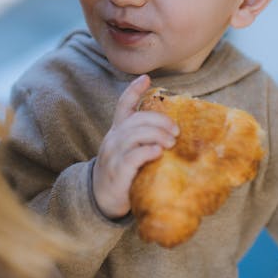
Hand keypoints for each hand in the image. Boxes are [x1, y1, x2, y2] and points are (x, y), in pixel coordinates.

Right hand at [92, 75, 177, 218]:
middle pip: (136, 119)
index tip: (146, 78)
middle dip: (159, 120)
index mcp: (117, 132)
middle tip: (176, 131)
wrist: (101, 200)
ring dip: (157, 135)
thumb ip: (144, 140)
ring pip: (135, 135)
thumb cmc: (123, 173)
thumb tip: (172, 133)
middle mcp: (113, 139)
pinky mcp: (117, 171)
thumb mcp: (129, 152)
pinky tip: (158, 152)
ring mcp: (113, 155)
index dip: (133, 90)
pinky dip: (147, 151)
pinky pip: (132, 156)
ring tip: (171, 142)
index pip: (123, 106)